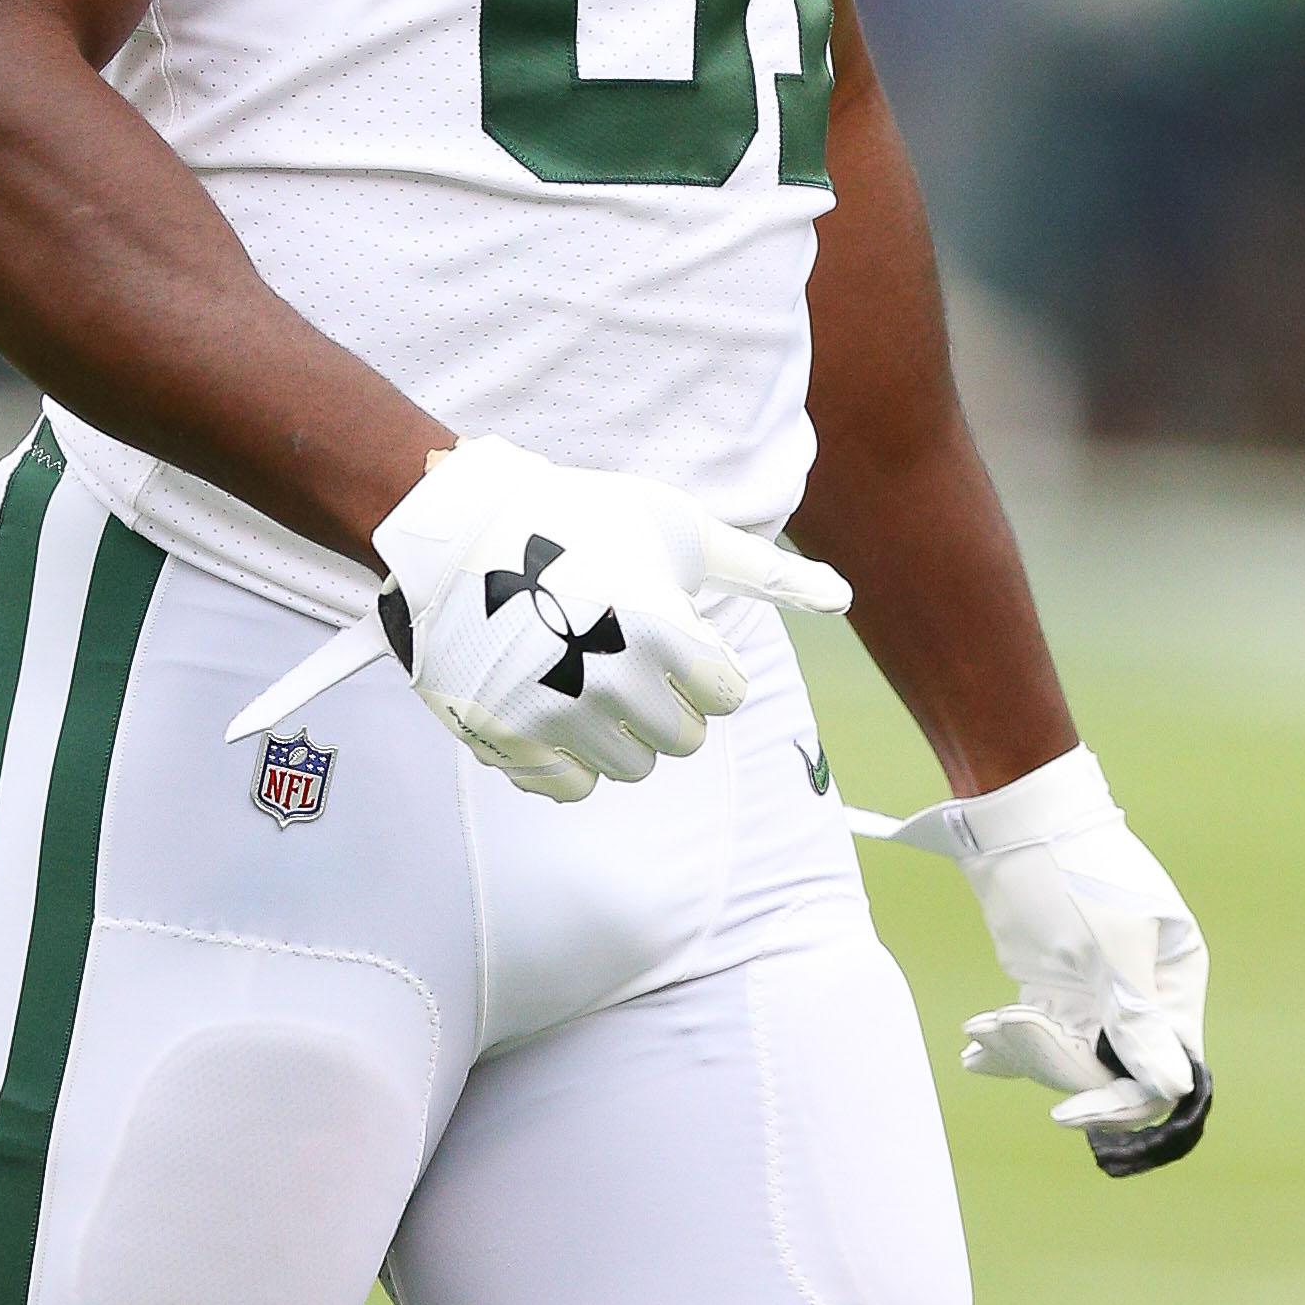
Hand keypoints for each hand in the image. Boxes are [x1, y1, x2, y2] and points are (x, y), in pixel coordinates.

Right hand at [371, 436, 850, 800]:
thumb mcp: (679, 528)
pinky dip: (569, 755)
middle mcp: (612, 684)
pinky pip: (569, 787)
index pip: (726, 694)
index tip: (665, 625)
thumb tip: (844, 597)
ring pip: (630, 769)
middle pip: (683, 741)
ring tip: (586, 671)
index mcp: (661, 633)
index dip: (703, 658)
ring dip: (620, 730)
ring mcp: (555, 719)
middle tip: (625, 648)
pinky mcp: (507, 740)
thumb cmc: (581, 517)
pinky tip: (553, 702)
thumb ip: (764, 572)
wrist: (460, 526)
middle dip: (666, 699)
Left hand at [852, 744, 1211, 1175]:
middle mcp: (1142, 990)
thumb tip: (1176, 1089)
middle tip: (1008, 1033)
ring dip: (1024, 1052)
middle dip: (1057, 1064)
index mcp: (1174, 977)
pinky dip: (1009, 1045)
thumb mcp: (1108, 945)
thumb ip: (1137, 1019)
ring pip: (1070, 1055)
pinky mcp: (1054, 981)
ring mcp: (1095, 988)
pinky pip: (1041, 1032)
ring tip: (980, 1036)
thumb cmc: (1071, 867)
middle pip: (1112, 1068)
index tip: (1069, 1112)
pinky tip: (975, 1055)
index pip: (1161, 1068)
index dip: (1119, 1099)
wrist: (1014, 812)